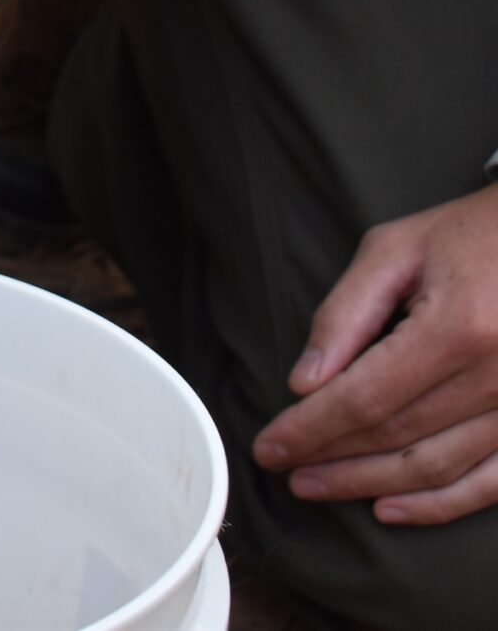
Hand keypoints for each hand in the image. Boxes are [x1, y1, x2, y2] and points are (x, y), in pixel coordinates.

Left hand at [254, 184, 497, 525]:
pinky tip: (391, 509)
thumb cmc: (467, 236)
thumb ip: (344, 315)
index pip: (365, 398)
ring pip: (438, 467)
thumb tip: (304, 382)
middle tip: (283, 469)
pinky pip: (493, 482)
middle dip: (331, 458)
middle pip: (397, 436)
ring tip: (319, 486)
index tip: (268, 448)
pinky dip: (441, 505)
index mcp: (457, 329)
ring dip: (372, 484)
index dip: (310, 429)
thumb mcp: (394, 251)